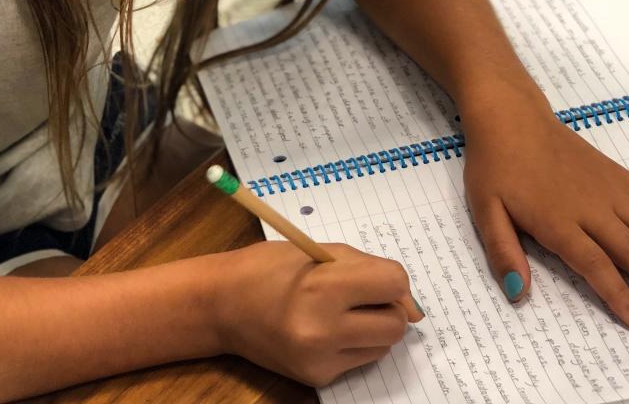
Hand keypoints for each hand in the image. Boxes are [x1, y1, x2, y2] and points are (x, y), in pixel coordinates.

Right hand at [212, 241, 423, 387]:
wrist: (221, 305)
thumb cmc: (267, 267)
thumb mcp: (315, 251)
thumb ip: (363, 267)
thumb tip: (407, 301)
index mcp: (321, 287)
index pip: (392, 284)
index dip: (391, 278)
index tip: (374, 277)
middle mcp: (324, 329)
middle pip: (395, 323)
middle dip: (387, 306)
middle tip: (359, 295)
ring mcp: (321, 359)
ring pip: (383, 345)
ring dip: (373, 326)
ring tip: (341, 311)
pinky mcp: (318, 377)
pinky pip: (361, 360)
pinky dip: (353, 342)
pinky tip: (325, 329)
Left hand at [462, 86, 628, 330]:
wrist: (510, 118)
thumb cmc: (494, 166)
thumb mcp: (484, 209)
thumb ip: (502, 251)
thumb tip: (517, 292)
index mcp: (559, 222)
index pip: (596, 265)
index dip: (619, 295)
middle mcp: (592, 209)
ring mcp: (611, 191)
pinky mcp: (618, 175)